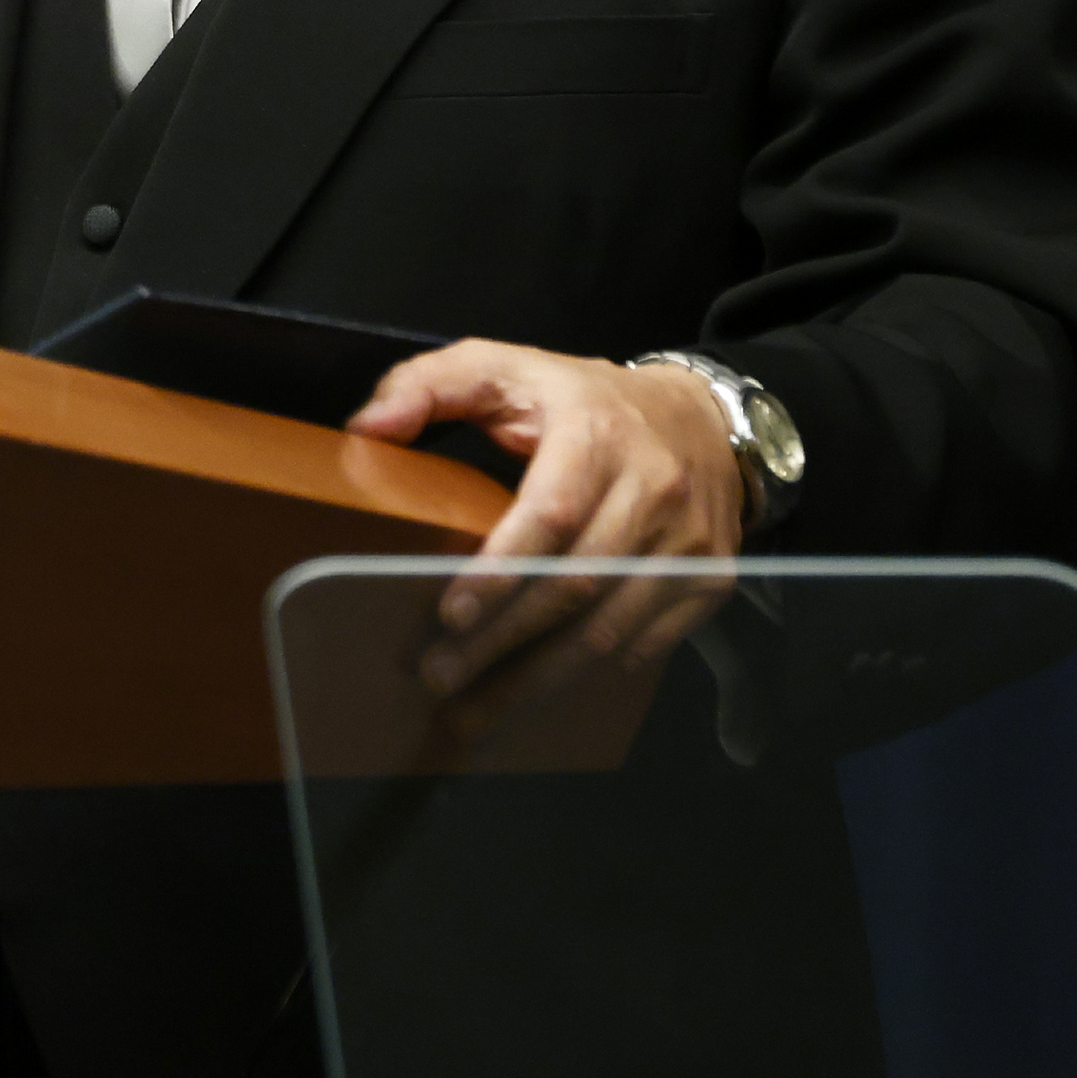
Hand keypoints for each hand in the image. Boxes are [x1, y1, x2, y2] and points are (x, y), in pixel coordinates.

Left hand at [348, 340, 743, 722]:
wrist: (704, 421)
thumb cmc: (584, 399)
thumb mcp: (507, 367)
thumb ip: (429, 384)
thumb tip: (367, 428)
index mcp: (597, 433)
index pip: (552, 512)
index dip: (502, 569)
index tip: (451, 614)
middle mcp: (653, 490)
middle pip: (575, 584)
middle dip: (502, 640)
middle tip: (439, 676)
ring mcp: (688, 543)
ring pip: (609, 628)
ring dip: (538, 678)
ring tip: (473, 710)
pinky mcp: (709, 581)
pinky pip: (643, 645)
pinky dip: (587, 677)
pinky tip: (537, 696)